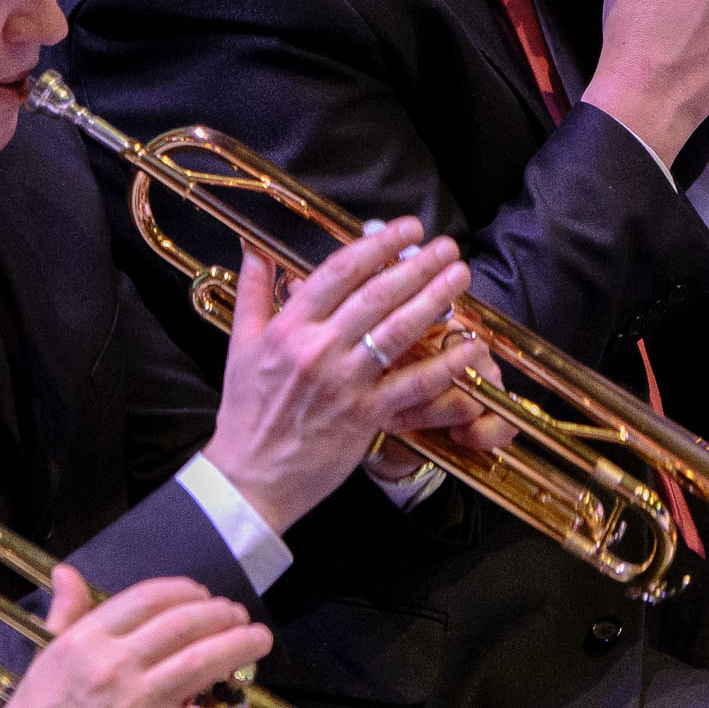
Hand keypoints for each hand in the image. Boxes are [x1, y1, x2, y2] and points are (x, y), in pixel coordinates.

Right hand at [0, 570, 266, 707]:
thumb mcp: (44, 661)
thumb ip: (66, 615)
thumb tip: (67, 573)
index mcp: (86, 641)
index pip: (149, 597)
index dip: (185, 590)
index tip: (201, 594)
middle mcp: (113, 666)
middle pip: (185, 623)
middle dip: (221, 613)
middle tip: (238, 614)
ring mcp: (136, 705)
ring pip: (204, 661)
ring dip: (240, 645)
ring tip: (259, 641)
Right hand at [199, 222, 489, 530]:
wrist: (250, 479)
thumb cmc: (245, 412)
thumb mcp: (240, 346)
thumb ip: (254, 292)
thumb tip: (253, 247)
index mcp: (288, 329)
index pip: (338, 273)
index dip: (377, 245)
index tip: (406, 228)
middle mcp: (318, 351)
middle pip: (376, 296)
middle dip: (416, 265)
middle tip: (446, 244)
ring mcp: (344, 384)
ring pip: (398, 332)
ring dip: (434, 299)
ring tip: (460, 275)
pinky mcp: (365, 416)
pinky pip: (412, 385)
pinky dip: (444, 365)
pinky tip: (468, 344)